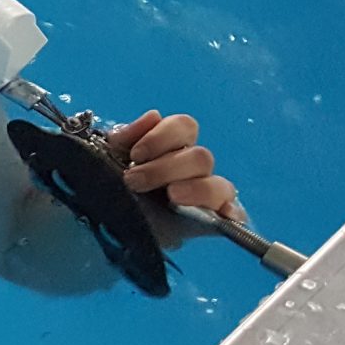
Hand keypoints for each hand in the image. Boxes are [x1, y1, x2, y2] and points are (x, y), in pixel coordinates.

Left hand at [106, 110, 244, 239]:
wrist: (109, 229)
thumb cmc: (113, 187)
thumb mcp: (110, 160)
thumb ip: (126, 137)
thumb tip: (153, 116)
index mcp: (173, 147)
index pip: (184, 126)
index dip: (161, 137)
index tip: (135, 155)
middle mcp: (193, 167)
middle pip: (200, 157)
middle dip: (165, 169)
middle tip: (134, 182)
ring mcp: (206, 194)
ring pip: (219, 184)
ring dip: (195, 188)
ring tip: (171, 196)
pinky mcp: (213, 219)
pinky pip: (235, 213)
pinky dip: (233, 213)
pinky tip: (223, 215)